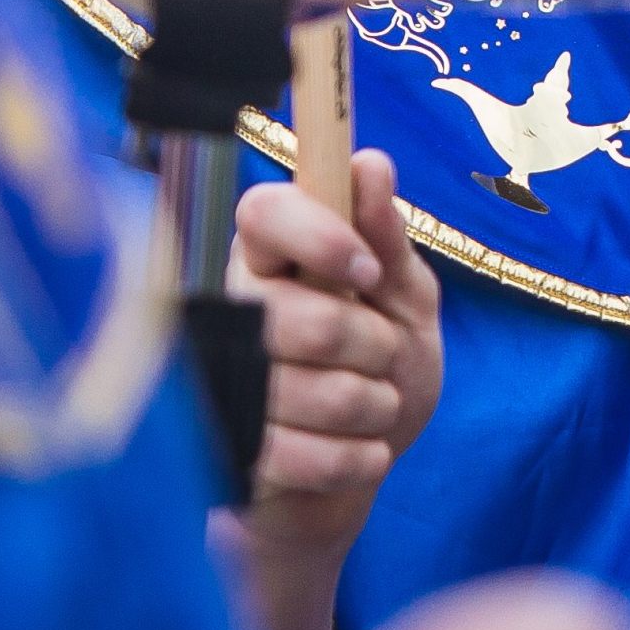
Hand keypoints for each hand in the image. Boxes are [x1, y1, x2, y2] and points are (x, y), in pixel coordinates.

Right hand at [229, 149, 442, 629]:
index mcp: (271, 256)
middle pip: (294, 317)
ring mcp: (225, 381)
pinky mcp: (231, 450)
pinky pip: (298, 454)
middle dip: (368, 344)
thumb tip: (369, 163)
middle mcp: (233, 308)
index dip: (317, 237)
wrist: (362, 467)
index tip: (366, 271)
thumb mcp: (404, 298)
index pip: (261, 212)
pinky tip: (363, 452)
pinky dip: (355, 457)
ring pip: (303, 391)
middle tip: (382, 354)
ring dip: (369, 405)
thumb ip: (386, 239)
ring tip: (373, 406)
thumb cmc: (381, 366)